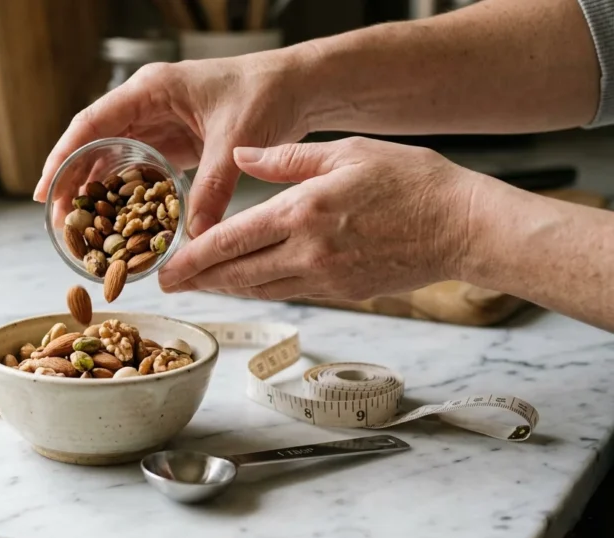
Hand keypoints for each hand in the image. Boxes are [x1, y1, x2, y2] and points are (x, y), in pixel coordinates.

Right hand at [32, 53, 307, 237]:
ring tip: (82, 228)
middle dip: (73, 182)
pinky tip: (119, 221)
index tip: (44, 190)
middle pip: (94, 143)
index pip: (91, 124)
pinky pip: (140, 168)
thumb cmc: (267, 95)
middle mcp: (147, 103)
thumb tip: (196, 238)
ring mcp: (159, 122)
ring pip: (114, 157)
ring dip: (97, 190)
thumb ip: (213, 189)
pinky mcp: (175, 140)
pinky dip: (127, 193)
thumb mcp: (235, 143)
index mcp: (150, 90)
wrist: (299, 86)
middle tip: (60, 223)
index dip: (62, 157)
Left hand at [157, 137, 481, 300]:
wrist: (464, 227)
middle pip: (237, 274)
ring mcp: (327, 278)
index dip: (192, 259)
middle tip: (167, 286)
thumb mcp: (347, 152)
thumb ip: (287, 158)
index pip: (231, 241)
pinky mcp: (344, 292)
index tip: (166, 269)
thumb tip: (241, 156)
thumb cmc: (413, 182)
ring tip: (199, 286)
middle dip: (198, 282)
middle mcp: (309, 252)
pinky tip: (248, 284)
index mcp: (303, 212)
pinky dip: (262, 290)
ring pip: (261, 289)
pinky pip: (291, 293)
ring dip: (225, 290)